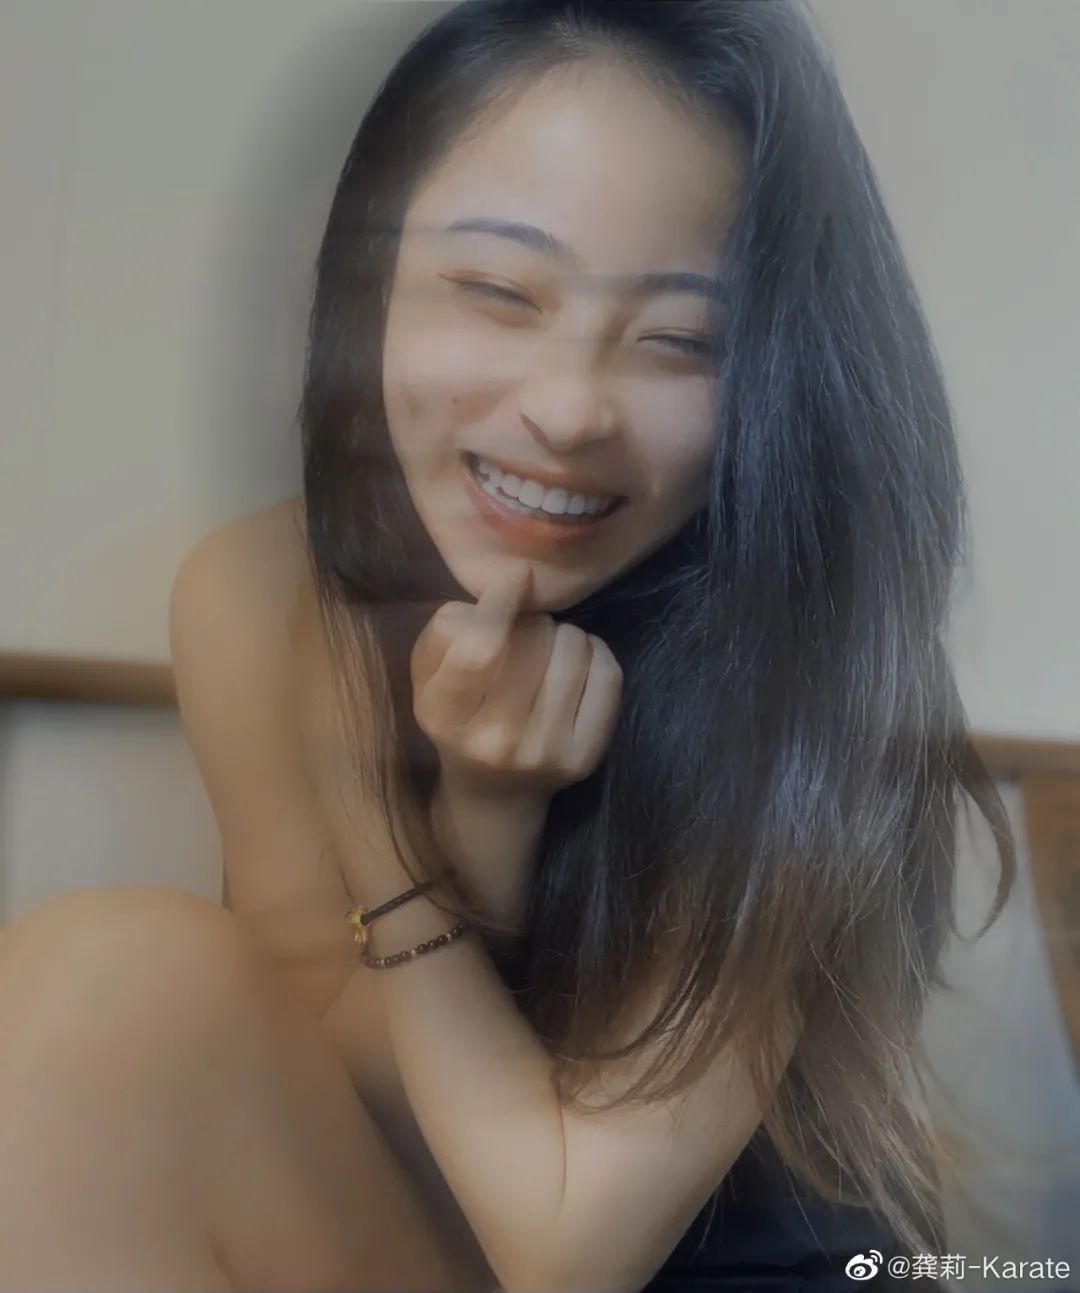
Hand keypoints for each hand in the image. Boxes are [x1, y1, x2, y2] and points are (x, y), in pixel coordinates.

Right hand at [410, 561, 622, 797]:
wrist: (494, 791)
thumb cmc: (459, 716)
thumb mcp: (428, 677)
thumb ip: (446, 630)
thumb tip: (500, 592)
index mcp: (444, 715)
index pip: (480, 647)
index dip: (502, 602)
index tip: (517, 574)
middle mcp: (495, 740)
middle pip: (532, 640)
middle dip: (531, 622)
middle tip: (524, 636)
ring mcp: (545, 752)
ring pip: (572, 649)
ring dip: (563, 634)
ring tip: (549, 648)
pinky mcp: (585, 756)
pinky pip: (607, 674)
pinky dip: (595, 651)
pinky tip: (579, 659)